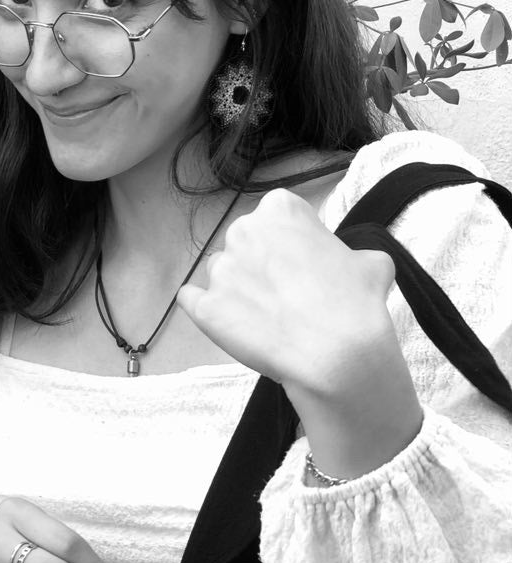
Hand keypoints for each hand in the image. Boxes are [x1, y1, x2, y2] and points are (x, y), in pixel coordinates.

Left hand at [177, 189, 421, 477]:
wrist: (333, 353)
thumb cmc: (356, 303)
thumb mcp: (370, 261)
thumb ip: (348, 252)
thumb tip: (346, 264)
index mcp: (280, 209)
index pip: (278, 216)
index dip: (291, 241)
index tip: (303, 263)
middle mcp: (243, 231)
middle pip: (245, 242)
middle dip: (260, 262)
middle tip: (286, 292)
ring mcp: (220, 270)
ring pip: (222, 272)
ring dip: (237, 287)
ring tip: (264, 314)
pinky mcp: (203, 308)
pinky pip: (192, 299)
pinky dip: (205, 306)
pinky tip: (226, 319)